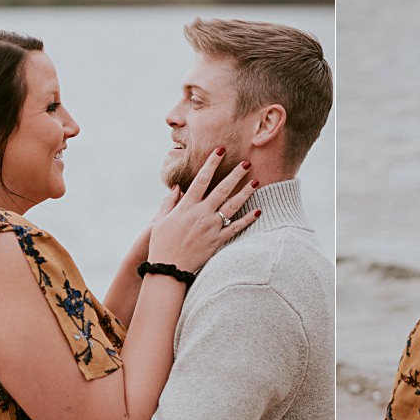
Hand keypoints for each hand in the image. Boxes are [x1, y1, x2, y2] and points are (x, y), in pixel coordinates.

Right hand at [147, 149, 259, 273]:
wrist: (168, 268)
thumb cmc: (161, 244)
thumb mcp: (161, 220)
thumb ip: (169, 202)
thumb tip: (177, 187)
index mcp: (186, 206)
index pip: (202, 179)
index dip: (212, 163)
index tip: (220, 150)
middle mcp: (201, 214)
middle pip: (222, 189)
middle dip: (235, 174)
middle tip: (247, 162)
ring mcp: (211, 227)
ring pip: (232, 206)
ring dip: (246, 193)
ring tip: (257, 182)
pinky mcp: (217, 241)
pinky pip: (236, 228)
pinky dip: (248, 220)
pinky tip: (259, 211)